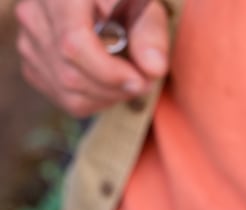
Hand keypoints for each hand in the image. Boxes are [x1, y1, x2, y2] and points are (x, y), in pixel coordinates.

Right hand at [15, 0, 169, 116]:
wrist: (99, 4)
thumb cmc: (123, 1)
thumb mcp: (142, 7)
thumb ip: (150, 34)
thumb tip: (153, 69)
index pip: (73, 45)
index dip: (108, 72)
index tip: (140, 80)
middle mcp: (34, 16)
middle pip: (71, 75)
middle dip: (115, 88)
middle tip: (145, 80)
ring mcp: (28, 43)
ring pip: (68, 93)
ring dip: (110, 96)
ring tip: (130, 79)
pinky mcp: (33, 66)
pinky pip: (67, 100)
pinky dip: (98, 100)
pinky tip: (111, 83)